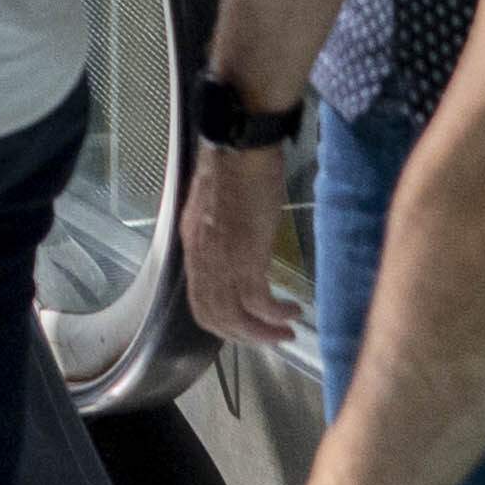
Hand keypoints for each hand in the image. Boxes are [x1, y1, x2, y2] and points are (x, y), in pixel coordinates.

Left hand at [181, 138, 301, 344]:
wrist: (241, 146)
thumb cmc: (235, 168)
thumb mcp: (216, 210)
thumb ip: (219, 236)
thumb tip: (234, 253)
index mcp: (193, 247)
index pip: (199, 302)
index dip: (223, 322)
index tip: (247, 327)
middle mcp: (200, 259)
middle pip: (214, 316)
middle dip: (244, 336)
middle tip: (270, 338)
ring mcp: (220, 260)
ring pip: (234, 316)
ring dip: (261, 332)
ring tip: (285, 332)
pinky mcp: (245, 256)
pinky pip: (258, 301)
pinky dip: (275, 313)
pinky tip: (292, 310)